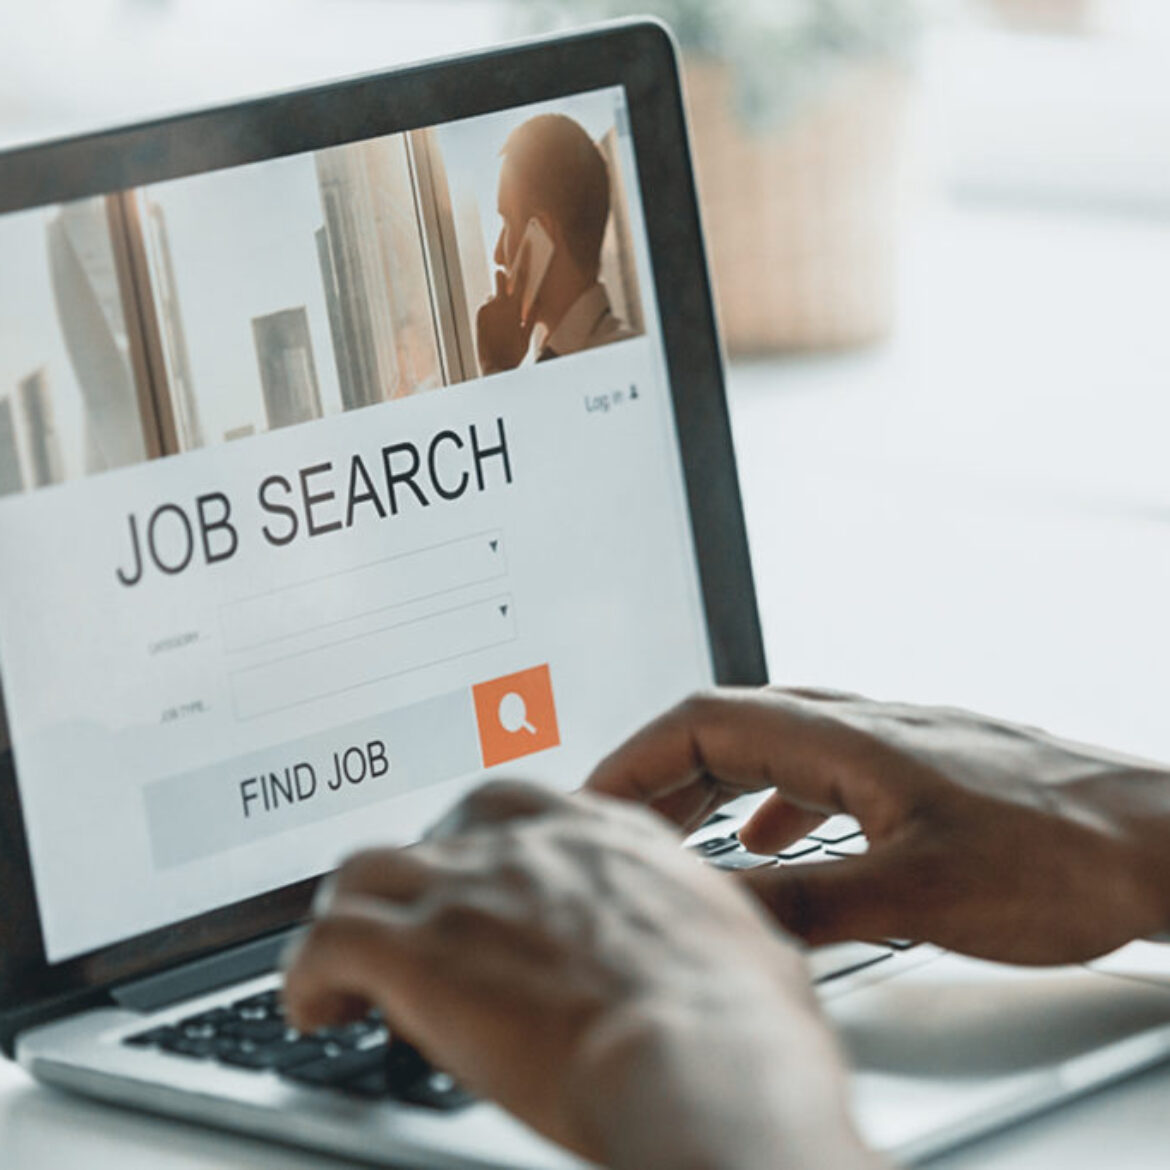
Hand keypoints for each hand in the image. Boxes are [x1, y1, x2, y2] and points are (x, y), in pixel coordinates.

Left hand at [283, 781, 878, 1169]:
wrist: (705, 1060)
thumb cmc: (741, 1021)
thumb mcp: (730, 940)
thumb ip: (685, 925)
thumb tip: (690, 947)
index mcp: (602, 836)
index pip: (515, 803)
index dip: (483, 840)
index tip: (476, 877)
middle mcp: (529, 846)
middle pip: (435, 829)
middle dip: (422, 874)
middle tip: (418, 923)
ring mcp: (469, 892)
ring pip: (365, 870)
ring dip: (352, 913)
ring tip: (346, 960)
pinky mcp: (419, 954)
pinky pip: (326, 942)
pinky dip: (306, 974)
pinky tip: (315, 1008)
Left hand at [476, 249, 534, 374]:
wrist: (494, 365)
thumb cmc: (514, 353)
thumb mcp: (527, 335)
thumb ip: (531, 315)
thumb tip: (536, 302)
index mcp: (515, 307)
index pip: (522, 279)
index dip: (524, 261)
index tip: (525, 246)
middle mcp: (499, 303)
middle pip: (501, 278)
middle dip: (504, 278)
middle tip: (507, 282)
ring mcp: (487, 308)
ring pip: (494, 296)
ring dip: (498, 303)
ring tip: (502, 324)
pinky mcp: (479, 314)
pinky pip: (487, 306)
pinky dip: (491, 312)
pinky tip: (495, 327)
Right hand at [586, 688, 1169, 964]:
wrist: (1157, 839)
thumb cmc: (1063, 852)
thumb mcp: (917, 895)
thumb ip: (808, 903)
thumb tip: (718, 913)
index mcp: (845, 738)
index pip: (704, 721)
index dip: (637, 759)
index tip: (595, 799)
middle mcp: (860, 727)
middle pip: (727, 725)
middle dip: (661, 773)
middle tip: (618, 824)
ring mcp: (890, 746)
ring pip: (770, 745)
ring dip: (711, 784)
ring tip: (677, 832)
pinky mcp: (916, 774)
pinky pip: (816, 771)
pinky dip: (772, 800)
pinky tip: (777, 838)